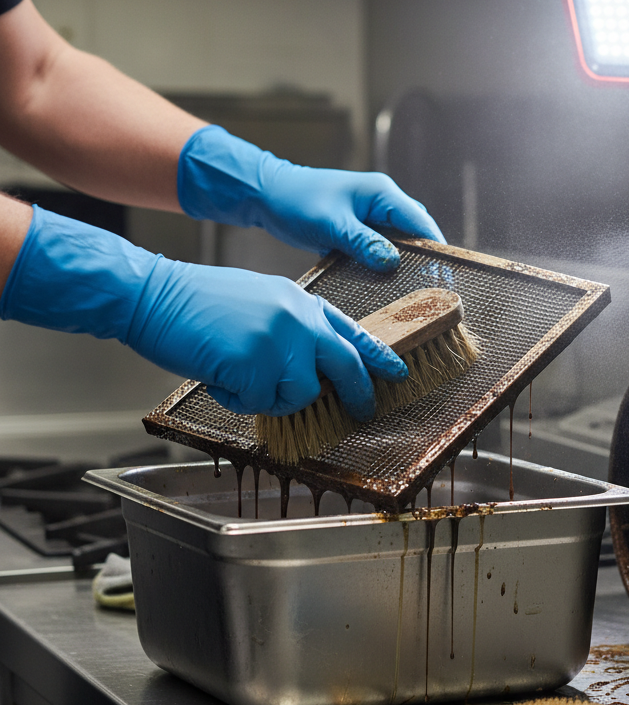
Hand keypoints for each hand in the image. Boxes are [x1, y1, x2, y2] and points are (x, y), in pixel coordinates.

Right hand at [1, 207, 407, 416]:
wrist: (154, 293)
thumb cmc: (200, 301)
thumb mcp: (262, 299)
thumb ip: (294, 326)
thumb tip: (313, 365)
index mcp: (302, 302)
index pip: (352, 331)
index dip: (377, 355)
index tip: (397, 372)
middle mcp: (299, 320)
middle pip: (346, 366)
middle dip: (357, 395)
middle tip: (361, 411)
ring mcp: (280, 342)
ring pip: (302, 394)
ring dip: (274, 398)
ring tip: (241, 377)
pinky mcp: (257, 366)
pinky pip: (262, 403)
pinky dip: (240, 401)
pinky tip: (220, 376)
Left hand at [177, 125, 444, 270]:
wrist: (268, 195)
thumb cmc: (298, 202)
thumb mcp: (332, 224)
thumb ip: (363, 243)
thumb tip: (393, 262)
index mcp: (383, 195)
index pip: (421, 222)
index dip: (436, 248)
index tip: (445, 275)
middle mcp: (382, 205)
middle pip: (415, 236)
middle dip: (423, 261)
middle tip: (431, 291)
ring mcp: (372, 219)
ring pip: (398, 246)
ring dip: (403, 267)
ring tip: (412, 293)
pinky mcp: (359, 232)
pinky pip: (380, 251)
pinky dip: (384, 267)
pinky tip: (385, 288)